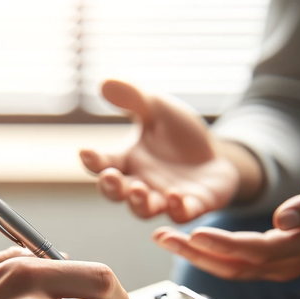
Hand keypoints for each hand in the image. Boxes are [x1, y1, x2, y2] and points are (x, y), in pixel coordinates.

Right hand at [79, 79, 241, 222]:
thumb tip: (105, 82)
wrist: (214, 155)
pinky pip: (179, 214)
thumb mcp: (158, 109)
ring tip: (138, 190)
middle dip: (111, 188)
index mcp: (128, 161)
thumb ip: (134, 99)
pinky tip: (175, 195)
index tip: (85, 151)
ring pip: (143, 210)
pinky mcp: (191, 207)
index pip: (103, 164)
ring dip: (138, 203)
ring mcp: (164, 198)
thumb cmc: (178, 135)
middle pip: (116, 193)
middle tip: (110, 177)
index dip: (92, 160)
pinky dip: (176, 209)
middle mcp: (140, 184)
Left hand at [152, 172, 299, 281]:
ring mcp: (271, 268)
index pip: (255, 250)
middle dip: (193, 253)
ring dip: (192, 255)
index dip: (224, 244)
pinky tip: (183, 244)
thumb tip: (284, 220)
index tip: (195, 234)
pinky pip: (227, 264)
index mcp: (298, 249)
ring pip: (225, 268)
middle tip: (162, 237)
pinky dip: (203, 255)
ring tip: (163, 238)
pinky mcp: (260, 265)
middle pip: (232, 265)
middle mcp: (283, 266)